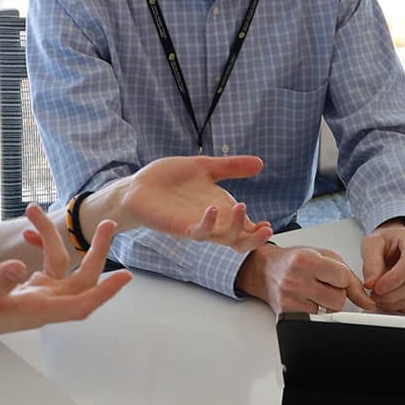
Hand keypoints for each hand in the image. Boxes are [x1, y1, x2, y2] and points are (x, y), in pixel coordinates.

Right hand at [0, 204, 132, 349]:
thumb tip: (18, 267)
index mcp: (34, 311)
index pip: (79, 305)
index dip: (104, 292)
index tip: (126, 276)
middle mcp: (41, 305)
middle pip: (81, 281)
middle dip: (96, 253)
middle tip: (106, 224)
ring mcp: (34, 296)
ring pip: (62, 266)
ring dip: (54, 238)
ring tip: (32, 209)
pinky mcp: (25, 287)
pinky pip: (46, 264)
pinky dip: (41, 245)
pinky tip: (27, 230)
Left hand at [96, 155, 273, 252]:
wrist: (138, 186)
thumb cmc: (169, 179)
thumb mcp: (204, 167)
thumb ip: (231, 167)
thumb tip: (260, 162)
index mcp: (221, 211)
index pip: (245, 229)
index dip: (258, 232)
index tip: (266, 225)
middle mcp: (212, 223)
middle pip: (239, 242)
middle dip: (254, 240)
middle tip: (266, 229)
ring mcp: (196, 226)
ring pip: (222, 239)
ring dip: (236, 228)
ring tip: (242, 206)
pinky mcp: (179, 227)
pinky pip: (197, 233)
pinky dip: (208, 223)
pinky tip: (213, 209)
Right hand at [239, 243, 372, 314]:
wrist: (266, 270)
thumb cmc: (295, 260)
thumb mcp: (325, 257)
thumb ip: (349, 278)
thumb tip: (368, 302)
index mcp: (306, 259)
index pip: (343, 278)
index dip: (342, 278)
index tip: (333, 275)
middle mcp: (295, 279)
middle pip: (338, 299)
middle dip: (337, 293)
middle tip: (324, 284)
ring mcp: (289, 298)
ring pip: (328, 312)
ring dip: (327, 303)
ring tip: (315, 291)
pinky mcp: (286, 313)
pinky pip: (315, 319)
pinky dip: (316, 311)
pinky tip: (306, 300)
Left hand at [361, 222, 404, 314]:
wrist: (397, 243)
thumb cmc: (387, 242)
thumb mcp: (372, 245)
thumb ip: (371, 264)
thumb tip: (371, 283)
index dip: (394, 280)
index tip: (377, 288)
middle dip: (393, 295)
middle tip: (375, 296)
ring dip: (399, 303)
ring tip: (383, 299)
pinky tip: (396, 302)